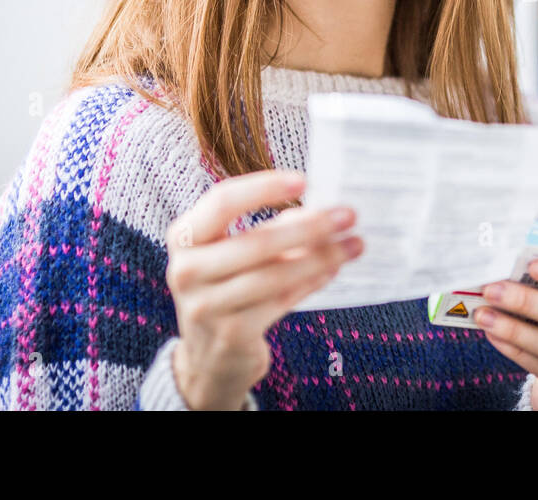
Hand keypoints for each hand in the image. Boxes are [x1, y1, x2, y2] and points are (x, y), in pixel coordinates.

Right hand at [164, 169, 363, 408]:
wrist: (209, 357)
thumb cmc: (228, 288)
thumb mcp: (236, 252)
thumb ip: (271, 228)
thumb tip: (322, 210)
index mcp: (184, 237)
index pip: (222, 201)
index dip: (264, 187)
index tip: (304, 180)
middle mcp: (186, 270)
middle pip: (257, 241)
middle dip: (310, 227)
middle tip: (348, 215)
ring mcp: (206, 306)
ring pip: (275, 274)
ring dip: (321, 257)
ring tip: (354, 244)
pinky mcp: (231, 334)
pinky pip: (281, 300)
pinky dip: (311, 281)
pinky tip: (333, 269)